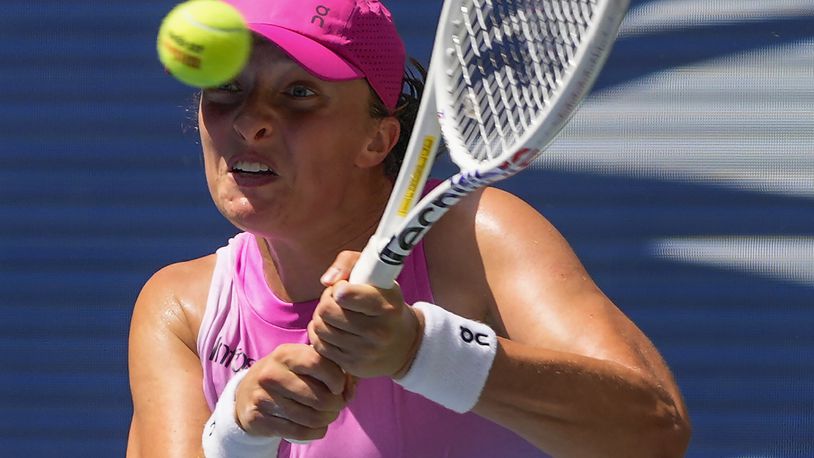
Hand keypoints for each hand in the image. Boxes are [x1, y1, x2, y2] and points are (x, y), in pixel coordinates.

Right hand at [234, 343, 353, 441]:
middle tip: (336, 405)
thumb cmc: (288, 375)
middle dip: (336, 405)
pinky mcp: (258, 418)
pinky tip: (317, 427)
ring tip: (327, 415)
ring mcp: (263, 397)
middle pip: (319, 396)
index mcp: (286, 354)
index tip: (339, 387)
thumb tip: (350, 389)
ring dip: (327, 420)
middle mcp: (272, 373)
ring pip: (311, 417)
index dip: (337, 379)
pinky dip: (315, 432)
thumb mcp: (304, 363)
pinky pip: (298, 432)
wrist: (246, 393)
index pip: (319, 363)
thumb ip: (333, 369)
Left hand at [308, 251, 423, 378]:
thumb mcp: (379, 277)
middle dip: (326, 301)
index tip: (342, 289)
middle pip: (327, 311)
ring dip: (321, 317)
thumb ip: (350, 263)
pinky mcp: (352, 366)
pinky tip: (331, 329)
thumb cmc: (386, 304)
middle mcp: (377, 332)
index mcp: (385, 306)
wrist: (405, 344)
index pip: (346, 295)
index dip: (337, 289)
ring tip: (333, 314)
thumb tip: (327, 281)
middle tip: (335, 300)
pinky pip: (320, 347)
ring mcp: (364, 351)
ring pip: (321, 328)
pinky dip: (320, 335)